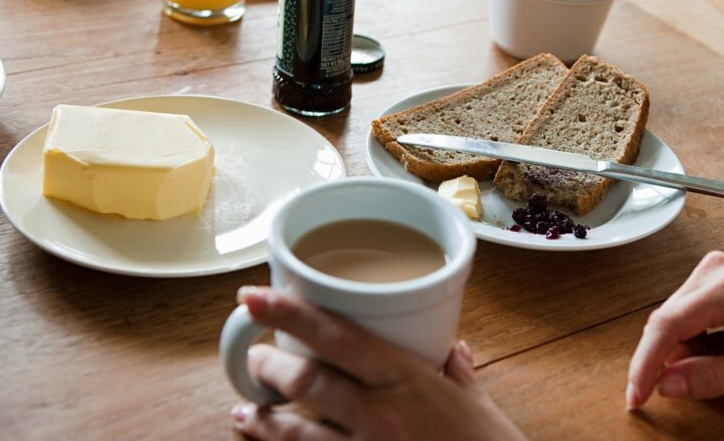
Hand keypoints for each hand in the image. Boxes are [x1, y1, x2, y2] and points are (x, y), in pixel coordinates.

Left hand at [231, 286, 526, 440]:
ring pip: (296, 433)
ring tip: (245, 410)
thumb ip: (458, 373)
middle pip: (306, 381)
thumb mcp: (477, 403)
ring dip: (264, 420)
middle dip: (269, 366)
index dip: (290, 314)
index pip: (338, 337)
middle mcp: (381, 415)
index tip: (253, 297)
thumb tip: (453, 349)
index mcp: (409, 379)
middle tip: (254, 355)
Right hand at [626, 251, 723, 406]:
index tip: (636, 397)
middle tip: (673, 392)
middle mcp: (713, 269)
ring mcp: (709, 269)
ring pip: (671, 321)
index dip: (646, 364)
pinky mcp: (708, 277)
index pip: (669, 325)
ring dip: (683, 352)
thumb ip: (715, 378)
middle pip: (665, 322)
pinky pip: (682, 315)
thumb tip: (666, 385)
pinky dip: (693, 341)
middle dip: (664, 361)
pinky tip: (722, 349)